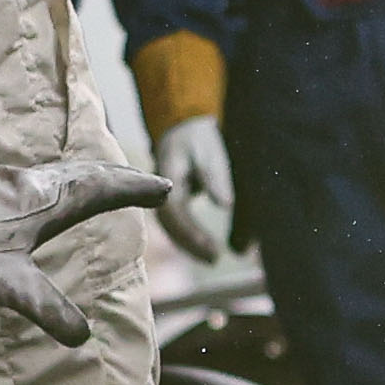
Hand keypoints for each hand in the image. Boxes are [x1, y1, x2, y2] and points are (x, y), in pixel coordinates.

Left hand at [0, 156, 172, 345]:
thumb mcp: (9, 285)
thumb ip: (47, 309)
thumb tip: (83, 338)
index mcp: (49, 201)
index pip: (104, 189)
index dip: (136, 189)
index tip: (166, 188)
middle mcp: (38, 184)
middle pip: (91, 174)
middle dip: (123, 179)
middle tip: (151, 184)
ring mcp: (17, 181)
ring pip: (69, 172)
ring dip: (97, 176)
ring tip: (113, 183)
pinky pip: (49, 176)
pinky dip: (71, 179)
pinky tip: (56, 192)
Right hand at [152, 112, 236, 262]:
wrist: (184, 126)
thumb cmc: (199, 138)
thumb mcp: (209, 152)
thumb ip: (215, 177)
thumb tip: (226, 205)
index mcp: (167, 175)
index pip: (174, 210)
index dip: (191, 231)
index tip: (211, 246)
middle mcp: (159, 188)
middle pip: (169, 223)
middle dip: (190, 244)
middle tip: (215, 258)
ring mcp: (161, 195)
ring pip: (171, 227)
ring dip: (189, 245)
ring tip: (213, 258)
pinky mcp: (168, 200)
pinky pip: (175, 223)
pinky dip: (188, 237)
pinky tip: (204, 248)